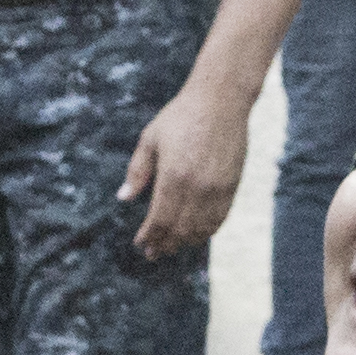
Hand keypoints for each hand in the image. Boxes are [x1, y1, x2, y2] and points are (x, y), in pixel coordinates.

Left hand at [119, 71, 250, 262]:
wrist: (222, 100)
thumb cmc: (181, 115)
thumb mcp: (151, 138)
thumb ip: (137, 170)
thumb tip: (123, 198)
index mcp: (173, 177)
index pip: (159, 219)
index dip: (149, 236)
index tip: (141, 244)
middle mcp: (196, 188)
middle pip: (179, 230)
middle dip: (164, 244)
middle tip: (154, 253)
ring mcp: (217, 189)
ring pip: (200, 229)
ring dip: (185, 242)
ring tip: (172, 246)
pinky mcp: (232, 186)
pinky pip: (219, 219)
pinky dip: (206, 232)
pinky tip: (196, 235)